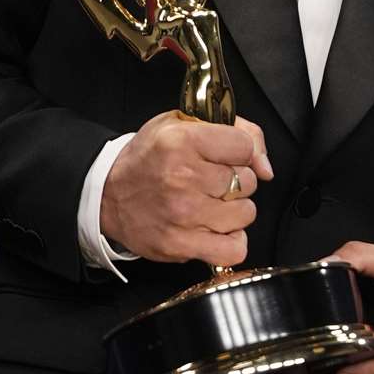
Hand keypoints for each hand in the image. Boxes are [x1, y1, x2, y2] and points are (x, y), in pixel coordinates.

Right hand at [99, 111, 271, 267]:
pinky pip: (234, 249)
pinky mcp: (181, 245)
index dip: (240, 151)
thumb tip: (265, 165)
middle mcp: (183, 177)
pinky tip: (216, 228)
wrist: (107, 195)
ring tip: (211, 202)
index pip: (245, 146)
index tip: (226, 155)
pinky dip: (232, 240)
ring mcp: (184, 214)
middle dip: (235, 179)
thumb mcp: (182, 124)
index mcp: (182, 141)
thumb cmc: (147, 158)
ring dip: (234, 209)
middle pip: (248, 181)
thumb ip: (235, 129)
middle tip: (210, 179)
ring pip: (246, 213)